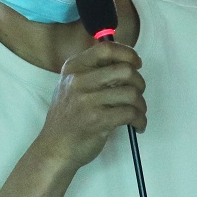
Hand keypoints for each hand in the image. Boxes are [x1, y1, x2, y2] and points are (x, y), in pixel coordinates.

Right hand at [35, 42, 146, 170]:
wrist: (55, 148)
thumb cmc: (67, 117)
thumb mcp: (71, 86)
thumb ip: (93, 71)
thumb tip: (126, 62)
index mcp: (74, 68)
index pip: (106, 48)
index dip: (127, 53)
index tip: (136, 63)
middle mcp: (78, 80)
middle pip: (125, 70)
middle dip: (139, 82)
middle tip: (138, 93)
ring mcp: (87, 101)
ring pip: (131, 93)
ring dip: (141, 104)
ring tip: (137, 112)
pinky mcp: (97, 120)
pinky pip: (130, 113)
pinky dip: (140, 120)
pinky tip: (137, 125)